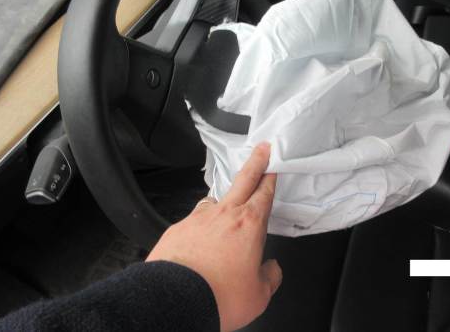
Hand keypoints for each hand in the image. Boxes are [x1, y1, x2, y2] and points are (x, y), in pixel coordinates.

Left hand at [147, 143, 280, 331]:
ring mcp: (199, 218)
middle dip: (255, 162)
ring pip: (216, 200)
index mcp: (249, 225)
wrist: (176, 300)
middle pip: (243, 180)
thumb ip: (269, 277)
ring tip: (227, 207)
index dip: (271, 178)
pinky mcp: (178, 228)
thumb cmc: (218, 295)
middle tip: (261, 149)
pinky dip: (200, 226)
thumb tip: (271, 270)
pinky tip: (199, 240)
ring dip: (224, 200)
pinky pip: (194, 220)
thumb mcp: (258, 294)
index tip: (273, 167)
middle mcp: (225, 215)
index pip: (264, 193)